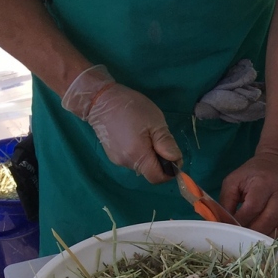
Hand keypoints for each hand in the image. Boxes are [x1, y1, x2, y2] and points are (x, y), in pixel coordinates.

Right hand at [62, 65, 181, 183]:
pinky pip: (132, 159)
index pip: (158, 177)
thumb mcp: (155, 123)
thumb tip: (176, 161)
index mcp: (138, 156)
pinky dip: (139, 152)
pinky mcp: (113, 155)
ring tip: (145, 134)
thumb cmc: (131, 108)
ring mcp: (117, 160)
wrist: (101, 100)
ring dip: (149, 154)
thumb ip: (166, 144)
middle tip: (159, 138)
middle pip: (150, 171)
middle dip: (160, 160)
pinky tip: (135, 135)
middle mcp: (126, 163)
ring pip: (142, 165)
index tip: (173, 155)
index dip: (169, 170)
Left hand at [220, 151, 277, 235]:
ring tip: (255, 243)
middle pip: (268, 220)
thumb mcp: (233, 181)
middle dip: (253, 234)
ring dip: (268, 239)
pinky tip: (275, 240)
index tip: (231, 230)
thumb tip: (223, 224)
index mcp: (263, 184)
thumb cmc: (252, 175)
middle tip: (242, 239)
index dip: (241, 222)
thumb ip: (226, 202)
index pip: (252, 208)